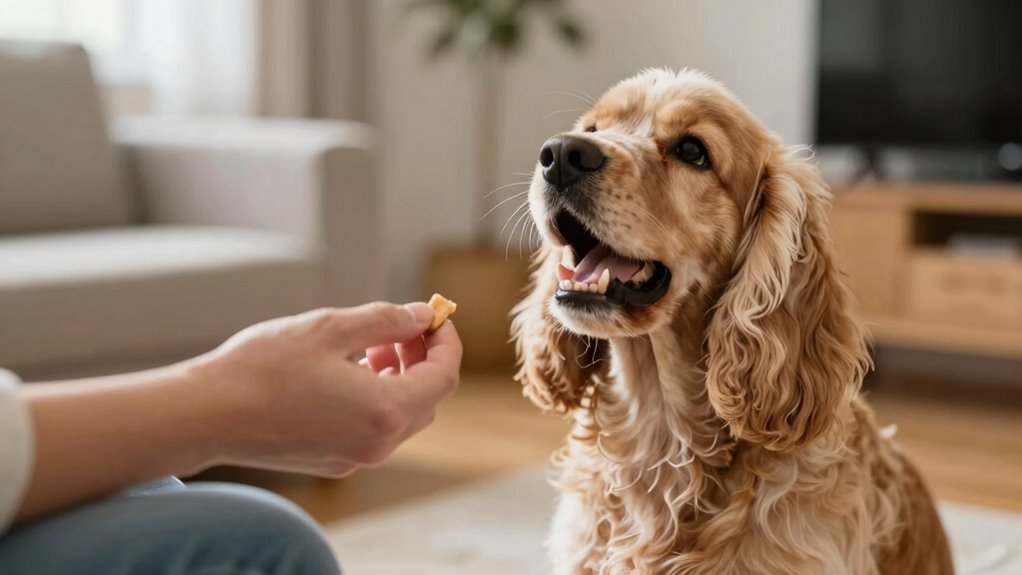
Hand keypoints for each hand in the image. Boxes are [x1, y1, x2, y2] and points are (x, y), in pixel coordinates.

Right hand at [190, 302, 461, 476]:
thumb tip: (421, 316)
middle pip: (428, 398)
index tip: (434, 316)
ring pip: (402, 415)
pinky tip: (347, 372)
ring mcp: (356, 458)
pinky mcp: (334, 461)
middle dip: (422, 358)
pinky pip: (375, 428)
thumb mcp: (331, 328)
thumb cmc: (264, 367)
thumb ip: (387, 321)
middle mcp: (378, 443)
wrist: (206, 415)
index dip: (446, 341)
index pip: (444, 376)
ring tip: (370, 346)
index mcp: (385, 410)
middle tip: (397, 327)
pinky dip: (377, 397)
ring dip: (399, 377)